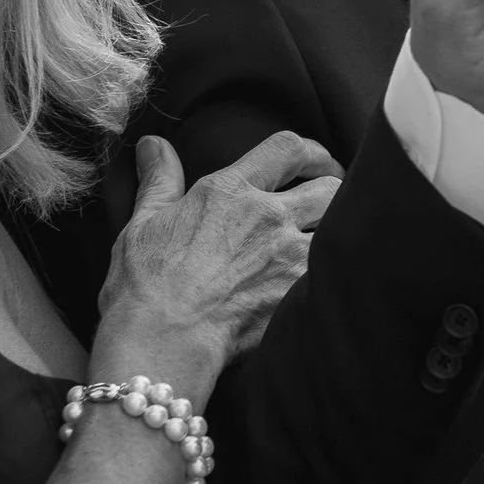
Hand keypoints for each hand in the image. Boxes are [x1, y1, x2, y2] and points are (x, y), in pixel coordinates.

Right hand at [97, 130, 343, 399]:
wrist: (163, 339)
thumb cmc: (145, 284)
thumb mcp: (142, 222)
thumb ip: (159, 179)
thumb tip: (152, 143)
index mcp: (230, 190)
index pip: (287, 147)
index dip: (310, 150)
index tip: (314, 162)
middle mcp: (267, 215)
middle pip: (328, 186)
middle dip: (334, 190)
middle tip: (328, 202)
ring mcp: (288, 254)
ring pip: (340, 225)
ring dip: (337, 230)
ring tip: (332, 239)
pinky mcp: (299, 292)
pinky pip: (334, 270)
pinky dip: (333, 272)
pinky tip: (328, 280)